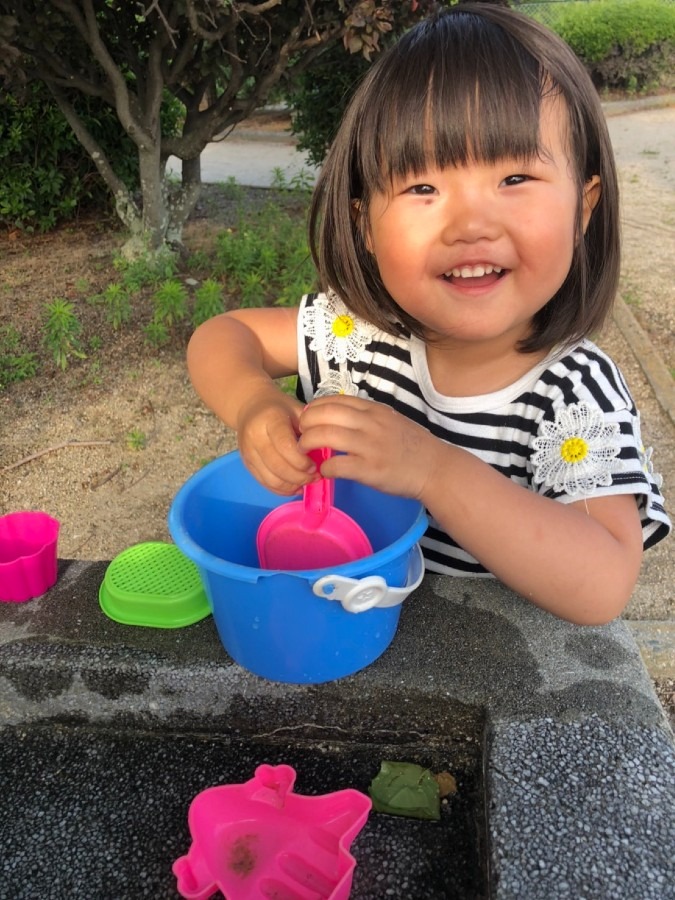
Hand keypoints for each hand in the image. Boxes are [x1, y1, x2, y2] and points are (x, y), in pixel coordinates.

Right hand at [237, 390, 316, 494]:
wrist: (251, 407)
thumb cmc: (281, 408)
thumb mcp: (298, 410)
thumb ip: (311, 429)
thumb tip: (325, 455)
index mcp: (270, 420)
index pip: (285, 446)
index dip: (302, 461)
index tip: (316, 465)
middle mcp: (254, 437)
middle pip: (277, 466)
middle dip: (300, 477)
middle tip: (315, 476)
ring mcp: (247, 452)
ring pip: (271, 479)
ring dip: (292, 485)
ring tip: (307, 481)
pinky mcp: (247, 464)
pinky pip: (265, 483)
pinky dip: (282, 489)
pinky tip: (296, 486)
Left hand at [298, 395, 439, 499]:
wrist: (436, 468)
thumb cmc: (412, 446)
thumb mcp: (391, 420)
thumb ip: (366, 417)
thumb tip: (337, 418)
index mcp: (374, 409)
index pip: (334, 400)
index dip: (314, 408)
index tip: (307, 418)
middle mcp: (370, 423)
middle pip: (324, 414)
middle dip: (305, 424)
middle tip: (300, 435)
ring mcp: (370, 446)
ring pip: (326, 436)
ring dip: (308, 444)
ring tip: (304, 452)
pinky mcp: (370, 470)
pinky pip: (336, 465)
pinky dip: (324, 468)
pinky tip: (323, 472)